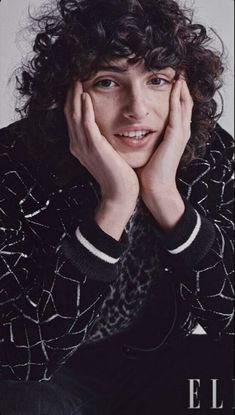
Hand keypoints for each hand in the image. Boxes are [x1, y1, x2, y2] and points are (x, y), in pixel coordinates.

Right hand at [64, 81, 138, 238]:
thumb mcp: (106, 153)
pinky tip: (86, 95)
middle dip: (70, 94)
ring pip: (75, 116)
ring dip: (76, 96)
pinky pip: (87, 124)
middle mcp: (78, 145)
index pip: (72, 118)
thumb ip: (101, 140)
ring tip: (78, 80)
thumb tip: (105, 128)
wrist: (121, 192)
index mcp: (80, 146)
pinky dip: (85, 109)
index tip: (77, 85)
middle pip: (69, 114)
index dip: (73, 101)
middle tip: (74, 76)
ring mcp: (84, 147)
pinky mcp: (95, 148)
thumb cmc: (118, 174)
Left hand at [137, 78, 192, 229]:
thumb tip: (131, 128)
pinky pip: (178, 111)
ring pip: (184, 102)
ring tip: (179, 69)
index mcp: (172, 133)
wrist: (154, 188)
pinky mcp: (175, 136)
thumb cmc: (148, 170)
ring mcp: (180, 132)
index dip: (174, 91)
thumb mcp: (147, 148)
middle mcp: (179, 130)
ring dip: (182, 85)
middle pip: (184, 100)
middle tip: (178, 66)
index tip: (167, 75)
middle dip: (181, 83)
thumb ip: (144, 135)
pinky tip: (175, 84)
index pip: (176, 106)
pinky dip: (177, 96)